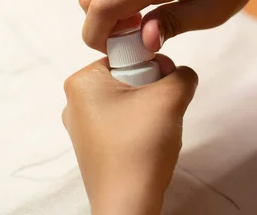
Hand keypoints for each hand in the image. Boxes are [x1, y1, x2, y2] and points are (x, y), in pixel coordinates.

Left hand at [63, 55, 197, 214]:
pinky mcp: (93, 146)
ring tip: (155, 131)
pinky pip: (123, 123)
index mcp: (81, 81)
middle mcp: (75, 101)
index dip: (153, 68)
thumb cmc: (140, 146)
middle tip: (162, 112)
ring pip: (128, 101)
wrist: (129, 203)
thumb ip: (182, 74)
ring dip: (150, 110)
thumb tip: (181, 74)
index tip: (164, 88)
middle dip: (153, 91)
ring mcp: (82, 126)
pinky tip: (148, 144)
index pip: (127, 55)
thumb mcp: (170, 97)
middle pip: (128, 78)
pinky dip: (140, 128)